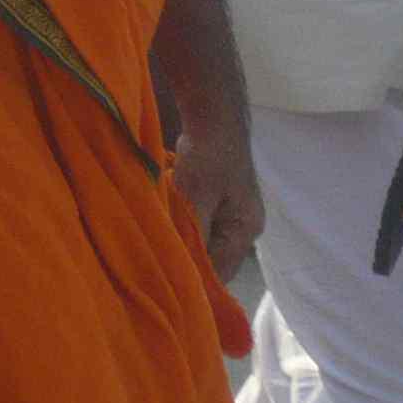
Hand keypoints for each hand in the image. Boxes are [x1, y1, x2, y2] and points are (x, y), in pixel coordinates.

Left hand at [173, 111, 265, 279]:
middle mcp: (241, 227)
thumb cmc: (209, 156)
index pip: (221, 273)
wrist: (212, 115)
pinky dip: (181, 225)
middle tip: (157, 268)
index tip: (167, 288)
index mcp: (245, 230)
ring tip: (157, 246)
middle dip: (187, 261)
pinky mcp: (214, 201)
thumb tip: (181, 268)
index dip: (196, 282)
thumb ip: (193, 235)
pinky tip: (163, 224)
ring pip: (201, 241)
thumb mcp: (197, 198)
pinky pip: (197, 224)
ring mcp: (229, 214)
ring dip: (181, 242)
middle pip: (212, 258)